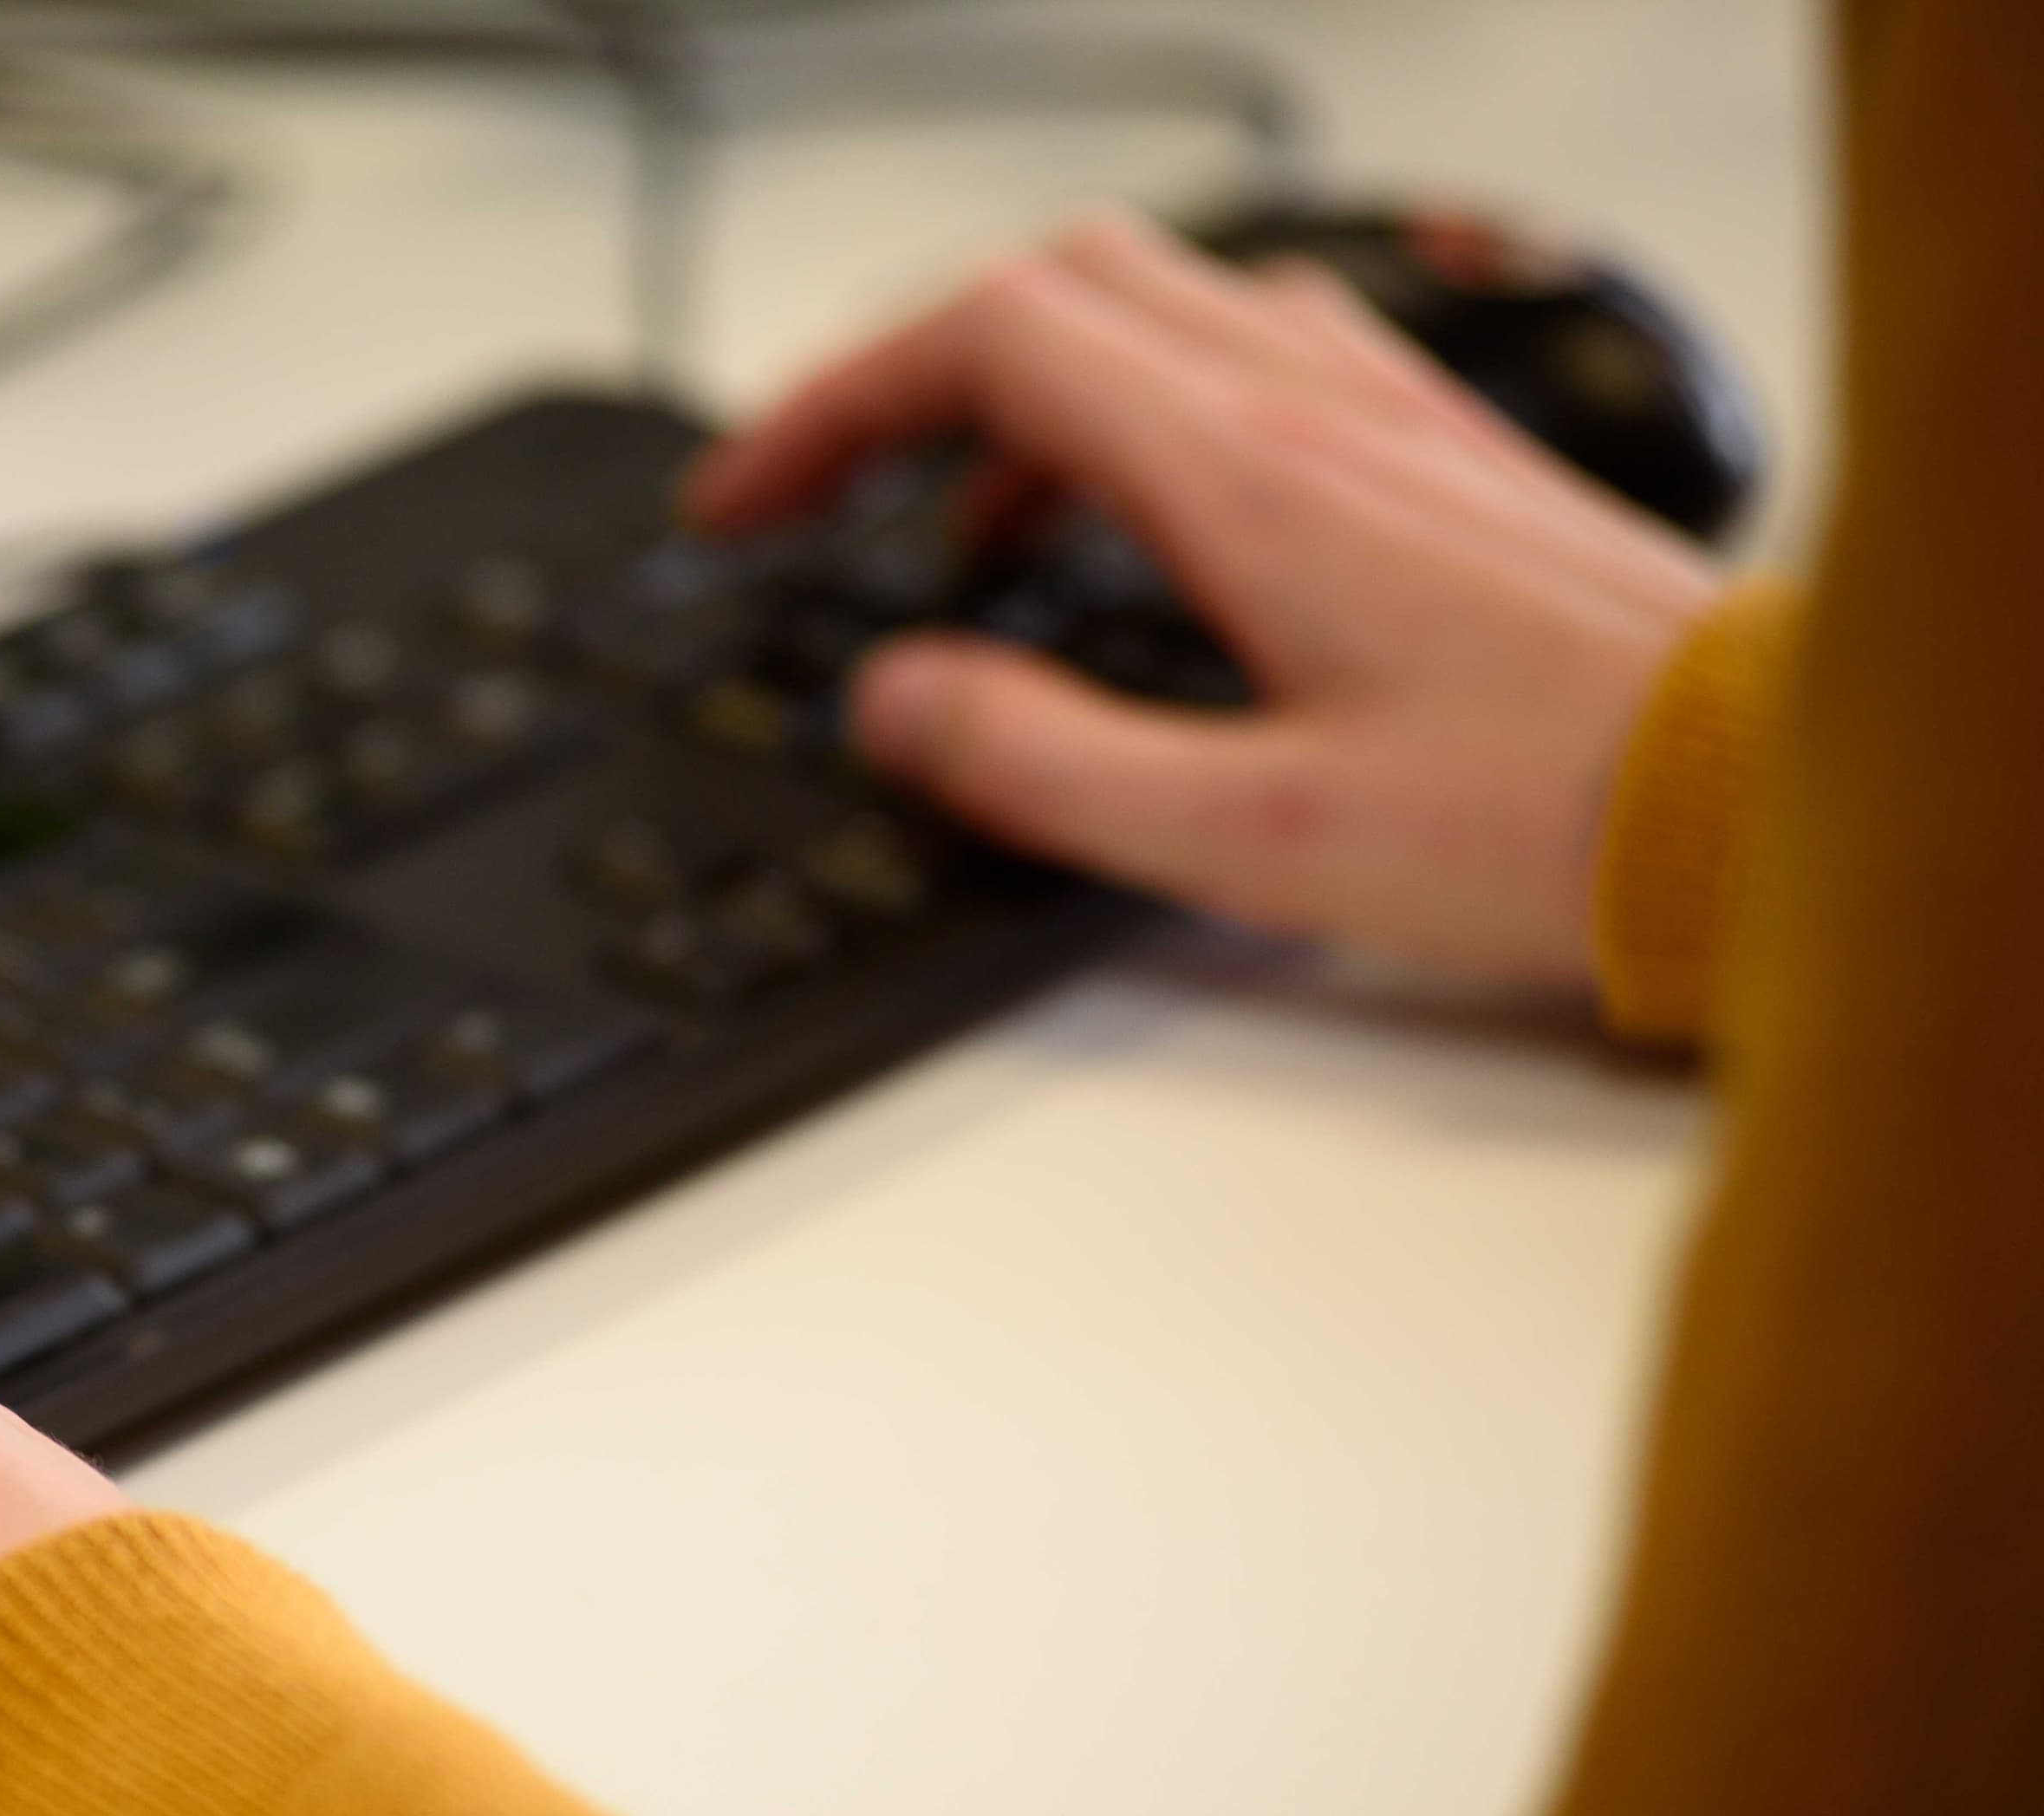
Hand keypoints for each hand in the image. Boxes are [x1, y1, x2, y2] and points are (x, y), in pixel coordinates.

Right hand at [687, 212, 1723, 985]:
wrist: (1760, 800)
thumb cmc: (1545, 820)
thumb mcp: (1249, 837)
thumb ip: (1043, 763)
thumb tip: (898, 702)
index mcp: (1246, 474)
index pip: (983, 341)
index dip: (829, 402)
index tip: (743, 498)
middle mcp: (1313, 406)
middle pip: (1047, 290)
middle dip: (898, 376)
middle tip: (817, 491)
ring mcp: (1381, 415)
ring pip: (1145, 310)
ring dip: (1011, 397)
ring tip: (956, 543)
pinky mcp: (1431, 456)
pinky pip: (1239, 363)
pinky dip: (1129, 418)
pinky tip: (1133, 536)